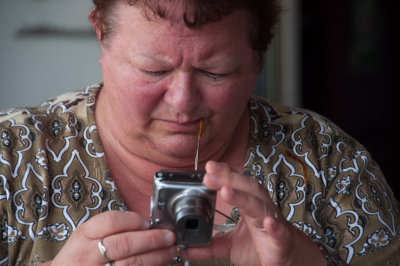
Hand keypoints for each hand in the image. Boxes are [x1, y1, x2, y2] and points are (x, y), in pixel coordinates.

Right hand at [48, 211, 175, 265]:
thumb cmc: (80, 256)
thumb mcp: (86, 236)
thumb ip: (112, 228)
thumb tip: (147, 225)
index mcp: (84, 235)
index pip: (110, 221)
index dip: (133, 220)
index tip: (148, 222)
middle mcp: (88, 255)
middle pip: (124, 244)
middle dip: (152, 239)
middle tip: (169, 236)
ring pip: (131, 264)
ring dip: (156, 256)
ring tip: (170, 250)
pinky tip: (159, 263)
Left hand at [187, 161, 326, 265]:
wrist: (287, 260)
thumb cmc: (262, 247)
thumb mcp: (230, 246)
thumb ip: (210, 245)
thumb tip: (188, 247)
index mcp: (248, 206)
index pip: (236, 184)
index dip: (224, 173)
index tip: (208, 166)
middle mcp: (260, 209)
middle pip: (247, 188)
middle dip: (229, 178)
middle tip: (209, 174)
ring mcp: (272, 223)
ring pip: (259, 205)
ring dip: (243, 197)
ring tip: (226, 190)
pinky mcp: (281, 241)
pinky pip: (279, 232)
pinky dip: (275, 227)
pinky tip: (267, 222)